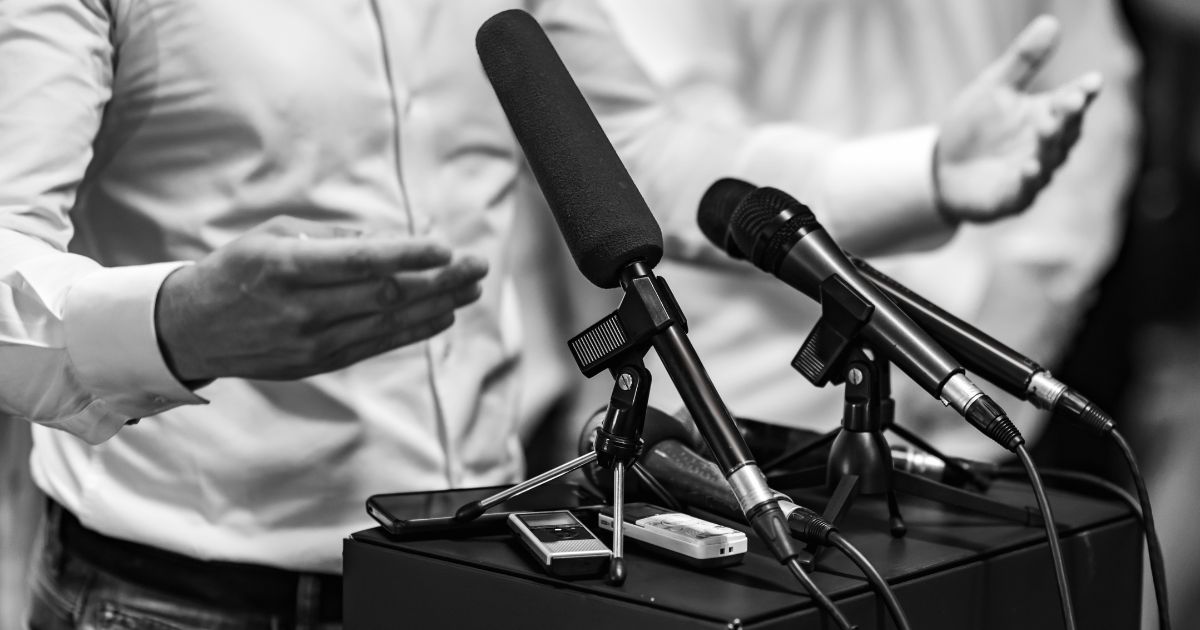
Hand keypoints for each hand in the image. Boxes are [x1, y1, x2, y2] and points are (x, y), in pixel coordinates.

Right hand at [155, 216, 487, 382]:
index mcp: (285, 266)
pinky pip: (376, 345)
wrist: (191, 329)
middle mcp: (300, 307)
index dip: (407, 256)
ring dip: (436, 306)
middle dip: (438, 281)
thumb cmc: (237, 269)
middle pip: (384, 295)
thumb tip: (392, 240)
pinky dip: (413, 330)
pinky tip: (442, 315)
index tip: (446, 248)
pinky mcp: (319, 362)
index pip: (359, 262)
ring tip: (471, 289)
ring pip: (387, 323)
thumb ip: (332, 236)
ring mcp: (311, 341)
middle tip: (477, 267)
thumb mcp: (272, 235)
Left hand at [935, 15, 1100, 222]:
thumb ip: (1023, 61)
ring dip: (1050, 143)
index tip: (1092, 81)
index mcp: (1047, 116)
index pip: (1073, 102)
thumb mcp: (993, 88)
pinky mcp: (1013, 199)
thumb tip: (1051, 21)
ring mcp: (1033, 174)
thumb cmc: (973, 127)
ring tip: (1046, 125)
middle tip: (1069, 100)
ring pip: (1051, 159)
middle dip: (1069, 116)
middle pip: (1067, 131)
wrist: (940, 170)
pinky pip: (1026, 191)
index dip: (1083, 93)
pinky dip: (1030, 180)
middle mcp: (1047, 146)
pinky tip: (1030, 167)